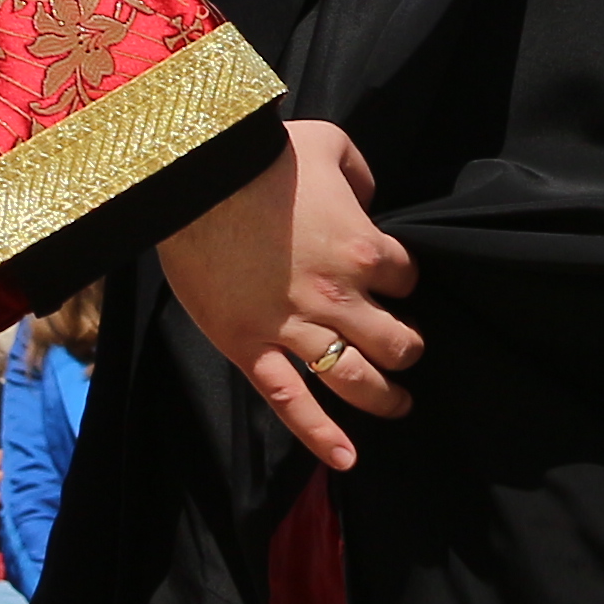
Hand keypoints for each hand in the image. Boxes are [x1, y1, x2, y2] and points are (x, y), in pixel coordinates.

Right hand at [159, 119, 421, 471]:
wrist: (196, 176)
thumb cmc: (262, 156)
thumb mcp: (330, 144)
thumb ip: (361, 174)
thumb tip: (368, 198)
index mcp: (364, 248)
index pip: (407, 279)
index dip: (403, 282)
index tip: (394, 283)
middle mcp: (338, 296)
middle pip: (395, 340)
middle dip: (407, 350)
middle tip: (408, 353)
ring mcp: (293, 326)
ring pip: (353, 378)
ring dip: (384, 396)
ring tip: (399, 404)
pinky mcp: (249, 346)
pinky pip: (290, 401)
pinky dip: (320, 436)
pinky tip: (346, 460)